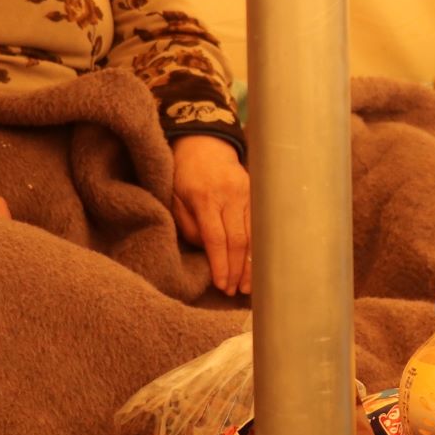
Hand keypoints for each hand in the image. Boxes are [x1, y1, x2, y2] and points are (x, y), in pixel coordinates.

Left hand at [171, 134, 251, 296]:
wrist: (204, 142)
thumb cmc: (184, 173)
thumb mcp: (174, 197)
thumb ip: (188, 225)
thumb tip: (207, 250)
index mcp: (205, 198)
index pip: (216, 239)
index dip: (220, 264)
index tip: (222, 285)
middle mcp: (229, 196)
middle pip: (238, 240)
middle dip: (238, 269)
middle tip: (235, 291)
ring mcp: (246, 192)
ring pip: (254, 234)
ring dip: (252, 263)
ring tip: (249, 286)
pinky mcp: (255, 192)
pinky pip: (259, 224)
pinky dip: (259, 246)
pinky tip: (258, 264)